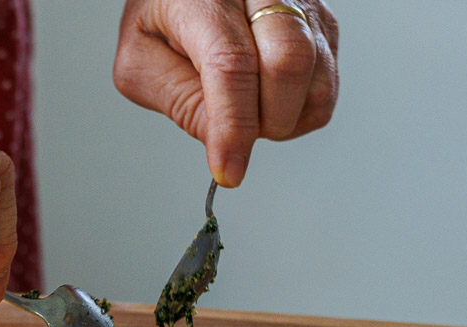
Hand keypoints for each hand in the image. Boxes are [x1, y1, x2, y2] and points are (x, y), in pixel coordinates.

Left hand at [113, 0, 338, 186]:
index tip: (228, 170)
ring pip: (316, 79)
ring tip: (247, 107)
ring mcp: (300, 4)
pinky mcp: (322, 23)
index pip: (232, 64)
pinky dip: (299, 111)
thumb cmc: (162, 17)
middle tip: (235, 134)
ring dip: (283, 118)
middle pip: (289, 63)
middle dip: (264, 121)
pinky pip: (326, 85)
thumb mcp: (141, 59)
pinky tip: (268, 99)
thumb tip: (225, 144)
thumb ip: (177, 100)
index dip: (234, 126)